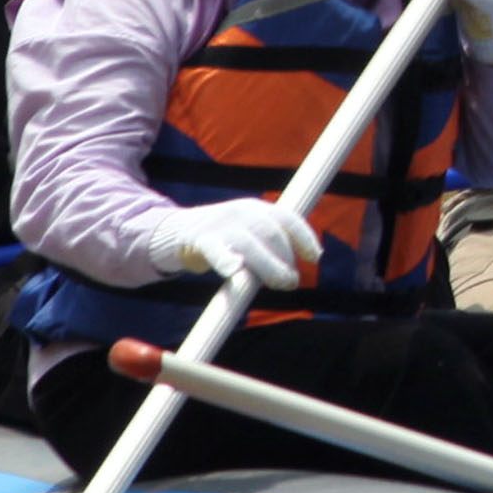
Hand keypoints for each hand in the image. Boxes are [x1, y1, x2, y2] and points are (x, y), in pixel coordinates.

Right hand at [161, 201, 318, 293]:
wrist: (178, 232)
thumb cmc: (224, 238)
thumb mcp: (250, 235)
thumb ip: (269, 250)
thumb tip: (291, 277)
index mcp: (258, 209)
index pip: (287, 218)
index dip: (304, 236)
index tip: (315, 257)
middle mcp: (242, 212)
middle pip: (271, 233)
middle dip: (285, 259)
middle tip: (290, 282)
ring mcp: (221, 225)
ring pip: (249, 245)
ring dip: (268, 266)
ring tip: (280, 284)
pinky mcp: (200, 240)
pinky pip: (215, 251)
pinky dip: (225, 260)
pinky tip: (234, 270)